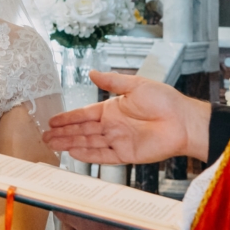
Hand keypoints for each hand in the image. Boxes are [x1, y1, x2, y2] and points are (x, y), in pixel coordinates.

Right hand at [42, 72, 209, 164]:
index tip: (52, 120)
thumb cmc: (165, 101)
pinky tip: (73, 153)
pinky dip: (88, 155)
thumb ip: (112, 82)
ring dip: (70, 143)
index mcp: (113, 109)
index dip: (68, 117)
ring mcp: (118, 141)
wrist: (184, 122)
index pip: (84, 114)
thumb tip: (92, 73)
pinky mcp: (126, 154)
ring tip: (52, 145)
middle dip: (63, 133)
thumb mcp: (136, 85)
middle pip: (82, 130)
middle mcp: (113, 126)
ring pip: (88, 143)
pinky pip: (102, 156)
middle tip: (45, 136)